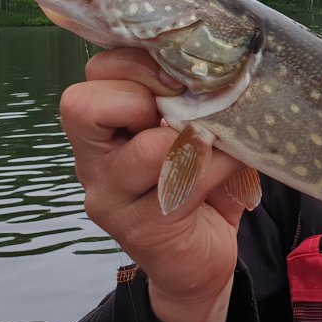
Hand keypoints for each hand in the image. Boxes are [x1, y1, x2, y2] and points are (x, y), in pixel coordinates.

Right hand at [60, 48, 248, 321]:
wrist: (199, 259)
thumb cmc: (197, 179)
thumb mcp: (188, 127)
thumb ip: (188, 96)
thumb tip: (226, 62)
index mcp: (102, 126)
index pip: (97, 71)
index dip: (141, 63)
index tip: (182, 74)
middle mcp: (93, 161)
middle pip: (87, 105)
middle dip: (150, 95)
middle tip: (188, 110)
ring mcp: (111, 197)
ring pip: (149, 149)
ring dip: (199, 137)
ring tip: (219, 141)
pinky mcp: (143, 228)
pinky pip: (186, 183)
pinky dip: (221, 166)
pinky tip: (235, 168)